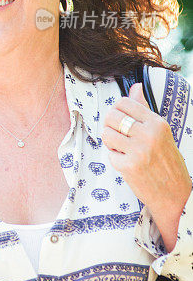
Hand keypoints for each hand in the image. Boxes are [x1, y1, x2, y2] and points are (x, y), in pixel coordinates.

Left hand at [102, 82, 190, 250]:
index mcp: (157, 123)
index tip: (120, 118)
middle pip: (111, 116)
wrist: (174, 194)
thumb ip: (144, 110)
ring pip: (106, 134)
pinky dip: (115, 159)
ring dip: (110, 142)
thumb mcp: (160, 132)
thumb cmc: (166, 160)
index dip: (117, 109)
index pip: (124, 102)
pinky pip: (110, 154)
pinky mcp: (128, 167)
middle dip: (110, 125)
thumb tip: (135, 87)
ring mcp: (138, 151)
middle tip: (117, 134)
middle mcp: (148, 135)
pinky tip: (127, 163)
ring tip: (122, 148)